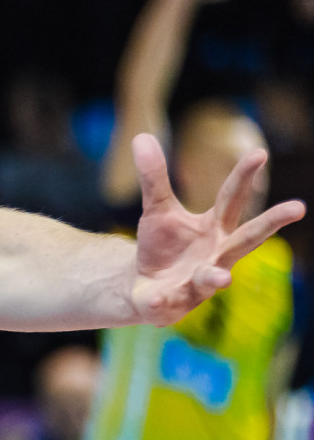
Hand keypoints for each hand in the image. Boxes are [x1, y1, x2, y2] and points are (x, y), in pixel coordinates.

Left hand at [128, 134, 304, 325]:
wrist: (143, 286)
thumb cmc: (161, 246)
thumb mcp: (157, 210)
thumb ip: (153, 178)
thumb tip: (141, 136)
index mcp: (215, 228)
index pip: (233, 198)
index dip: (244, 176)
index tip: (259, 152)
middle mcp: (217, 254)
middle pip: (248, 238)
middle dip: (271, 224)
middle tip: (298, 207)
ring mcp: (200, 282)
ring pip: (213, 278)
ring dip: (216, 276)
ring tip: (222, 277)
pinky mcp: (175, 303)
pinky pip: (169, 303)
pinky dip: (164, 301)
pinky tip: (158, 298)